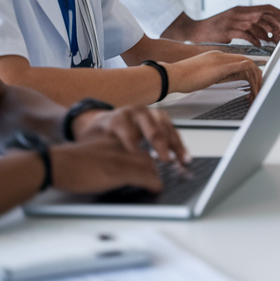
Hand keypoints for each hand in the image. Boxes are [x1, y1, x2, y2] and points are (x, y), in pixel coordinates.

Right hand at [48, 137, 163, 194]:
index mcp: (111, 142)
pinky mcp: (119, 171)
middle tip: (161, 178)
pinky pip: (144, 176)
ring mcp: (120, 158)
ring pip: (148, 165)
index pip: (137, 149)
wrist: (56, 164)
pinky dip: (152, 183)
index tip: (154, 167)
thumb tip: (110, 173)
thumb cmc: (67, 164)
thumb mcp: (91, 156)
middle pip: (146, 156)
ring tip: (158, 185)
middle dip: (156, 168)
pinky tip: (155, 188)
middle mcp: (119, 147)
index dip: (148, 159)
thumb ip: (104, 159)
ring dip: (156, 176)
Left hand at [70, 105, 187, 164]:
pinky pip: (172, 130)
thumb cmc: (99, 136)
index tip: (141, 161)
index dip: (134, 147)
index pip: (128, 132)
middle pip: (151, 127)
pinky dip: (179, 145)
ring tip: (181, 160)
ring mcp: (150, 113)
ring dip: (175, 145)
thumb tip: (108, 168)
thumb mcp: (95, 143)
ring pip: (165, 127)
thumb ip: (103, 151)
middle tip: (165, 160)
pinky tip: (184, 156)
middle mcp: (136, 112)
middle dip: (160, 145)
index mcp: (118, 118)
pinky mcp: (160, 118)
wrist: (103, 123)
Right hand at [167, 51, 262, 96]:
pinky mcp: (221, 66)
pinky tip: (253, 89)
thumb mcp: (206, 75)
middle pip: (248, 62)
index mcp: (217, 56)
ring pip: (249, 64)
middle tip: (259, 90)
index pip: (240, 61)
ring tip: (257, 93)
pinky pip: (244, 67)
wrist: (172, 75)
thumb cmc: (184, 78)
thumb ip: (220, 74)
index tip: (254, 84)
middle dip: (257, 76)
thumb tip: (232, 79)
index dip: (250, 72)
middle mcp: (221, 55)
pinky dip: (252, 79)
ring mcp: (221, 59)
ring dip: (256, 79)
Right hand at [170, 5, 279, 45]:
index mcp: (241, 9)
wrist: (194, 31)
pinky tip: (258, 44)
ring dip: (266, 32)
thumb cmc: (215, 30)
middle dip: (276, 23)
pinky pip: (245, 33)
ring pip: (256, 22)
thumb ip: (248, 26)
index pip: (265, 7)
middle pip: (263, 14)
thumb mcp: (233, 24)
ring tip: (273, 40)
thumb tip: (264, 34)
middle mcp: (238, 12)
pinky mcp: (227, 29)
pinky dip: (254, 38)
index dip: (279, 13)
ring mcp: (232, 20)